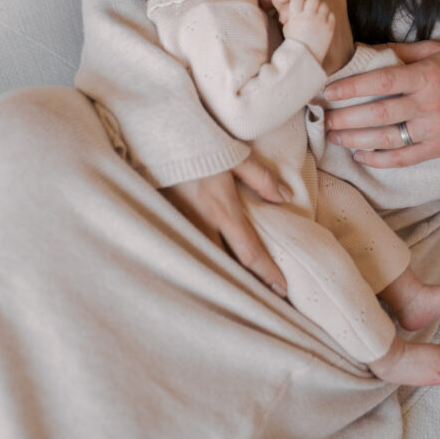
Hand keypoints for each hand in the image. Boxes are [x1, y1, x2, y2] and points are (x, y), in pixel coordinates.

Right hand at [162, 155, 290, 296]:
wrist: (154, 139)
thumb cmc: (197, 144)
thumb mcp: (234, 156)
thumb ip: (261, 178)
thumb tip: (285, 197)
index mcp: (221, 210)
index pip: (249, 252)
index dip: (266, 273)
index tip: (281, 290)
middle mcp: (200, 225)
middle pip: (226, 267)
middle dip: (245, 285)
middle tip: (264, 300)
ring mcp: (181, 227)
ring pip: (206, 263)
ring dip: (223, 277)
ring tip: (240, 291)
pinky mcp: (167, 223)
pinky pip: (189, 252)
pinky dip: (203, 264)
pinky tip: (210, 270)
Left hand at [238, 0, 353, 73]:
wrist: (343, 68)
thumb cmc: (312, 45)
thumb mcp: (293, 17)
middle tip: (266, 8)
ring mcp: (332, 0)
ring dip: (282, 0)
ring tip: (283, 20)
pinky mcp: (333, 13)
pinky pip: (305, 2)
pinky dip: (291, 13)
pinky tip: (289, 25)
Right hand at [283, 0, 335, 63]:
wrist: (307, 59)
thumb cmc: (295, 44)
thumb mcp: (287, 28)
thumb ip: (289, 14)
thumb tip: (292, 3)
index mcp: (296, 17)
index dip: (298, 1)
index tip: (298, 7)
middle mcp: (309, 17)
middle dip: (309, 2)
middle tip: (308, 10)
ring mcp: (321, 21)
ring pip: (323, 4)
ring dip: (319, 8)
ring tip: (316, 16)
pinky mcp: (330, 26)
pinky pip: (331, 13)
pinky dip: (327, 15)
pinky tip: (322, 22)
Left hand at [323, 41, 439, 166]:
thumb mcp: (437, 51)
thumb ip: (401, 51)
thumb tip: (366, 50)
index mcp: (428, 76)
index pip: (383, 81)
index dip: (353, 87)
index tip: (330, 92)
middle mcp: (430, 103)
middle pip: (380, 114)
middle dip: (347, 118)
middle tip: (325, 119)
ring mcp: (435, 130)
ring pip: (388, 138)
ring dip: (356, 139)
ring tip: (335, 136)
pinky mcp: (439, 149)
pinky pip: (404, 158)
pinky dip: (379, 159)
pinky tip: (361, 155)